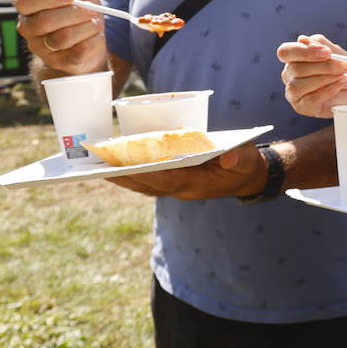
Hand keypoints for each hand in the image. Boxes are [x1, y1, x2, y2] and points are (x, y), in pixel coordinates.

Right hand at [13, 0, 106, 74]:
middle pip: (45, 21)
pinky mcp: (60, 62)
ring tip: (93, 22)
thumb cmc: (78, 10)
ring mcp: (42, 48)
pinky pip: (79, 51)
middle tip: (90, 10)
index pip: (24, 0)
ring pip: (63, 37)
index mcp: (28, 8)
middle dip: (74, 12)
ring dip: (86, 26)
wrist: (90, 38)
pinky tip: (94, 35)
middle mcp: (29, 29)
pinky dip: (94, 40)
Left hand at [107, 141, 262, 199]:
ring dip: (123, 178)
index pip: (169, 180)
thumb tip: (227, 158)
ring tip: (99, 167)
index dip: (148, 175)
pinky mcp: (174, 181)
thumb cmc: (246, 164)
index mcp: (199, 184)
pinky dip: (132, 175)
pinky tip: (116, 166)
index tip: (128, 169)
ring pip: (145, 185)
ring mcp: (178, 187)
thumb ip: (239, 158)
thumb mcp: (247, 159)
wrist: (247, 177)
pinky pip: (148, 181)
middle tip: (100, 168)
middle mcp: (184, 189)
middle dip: (125, 178)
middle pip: (149, 186)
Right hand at [277, 34, 346, 117]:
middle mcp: (289, 75)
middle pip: (295, 69)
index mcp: (294, 58)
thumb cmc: (344, 70)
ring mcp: (294, 93)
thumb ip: (320, 44)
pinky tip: (340, 84)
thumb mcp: (337, 52)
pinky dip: (328, 90)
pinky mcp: (303, 107)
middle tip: (344, 65)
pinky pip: (310, 99)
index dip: (304, 51)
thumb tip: (302, 39)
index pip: (285, 52)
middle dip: (324, 66)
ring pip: (299, 85)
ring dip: (325, 78)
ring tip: (343, 75)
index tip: (326, 52)